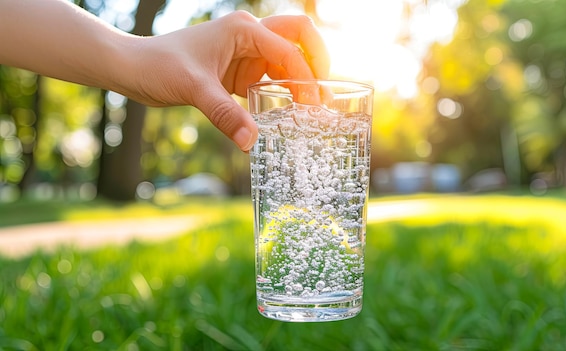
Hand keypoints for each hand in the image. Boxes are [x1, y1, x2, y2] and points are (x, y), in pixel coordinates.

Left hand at [122, 11, 329, 150]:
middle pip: (300, 37)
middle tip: (324, 93)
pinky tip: (292, 111)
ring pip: (289, 59)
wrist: (134, 68)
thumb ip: (225, 115)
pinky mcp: (240, 71)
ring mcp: (246, 53)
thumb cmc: (159, 65)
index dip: (306, 77)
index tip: (313, 106)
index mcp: (243, 29)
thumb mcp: (194, 89)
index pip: (288, 50)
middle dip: (317, 61)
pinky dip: (286, 92)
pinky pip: (272, 78)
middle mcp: (249, 36)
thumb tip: (252, 142)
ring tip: (315, 108)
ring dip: (303, 79)